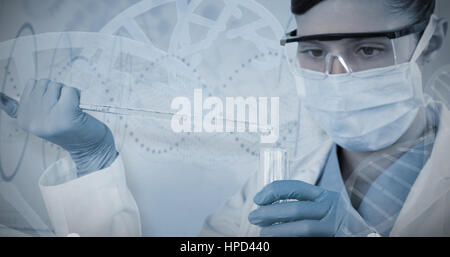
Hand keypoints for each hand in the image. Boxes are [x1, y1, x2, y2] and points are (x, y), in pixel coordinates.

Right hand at [1, 79, 117, 174]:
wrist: (90, 148)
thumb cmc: (67, 129)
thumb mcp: (41, 119)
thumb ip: (23, 108)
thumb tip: (0, 95)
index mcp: (23, 119)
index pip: (30, 85)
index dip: (46, 92)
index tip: (52, 109)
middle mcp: (33, 118)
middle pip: (44, 82)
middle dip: (57, 92)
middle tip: (63, 110)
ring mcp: (48, 116)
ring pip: (57, 85)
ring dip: (67, 94)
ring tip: (71, 111)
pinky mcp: (66, 113)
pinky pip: (70, 90)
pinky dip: (77, 95)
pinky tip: (78, 110)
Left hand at [248, 180, 375, 236]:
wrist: (363, 235)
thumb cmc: (337, 222)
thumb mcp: (324, 207)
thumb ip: (303, 205)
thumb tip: (266, 207)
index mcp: (327, 196)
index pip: (297, 187)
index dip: (274, 191)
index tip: (258, 199)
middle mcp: (333, 209)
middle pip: (296, 209)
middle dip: (270, 212)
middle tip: (253, 217)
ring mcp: (334, 228)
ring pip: (302, 228)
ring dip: (277, 230)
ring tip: (262, 232)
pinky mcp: (333, 240)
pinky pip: (307, 239)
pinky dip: (290, 239)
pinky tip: (278, 240)